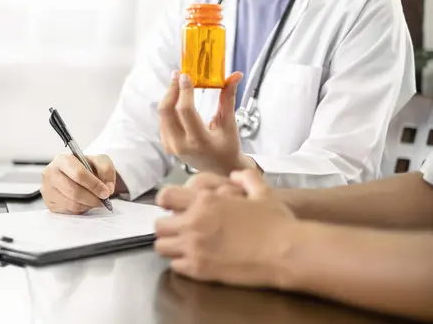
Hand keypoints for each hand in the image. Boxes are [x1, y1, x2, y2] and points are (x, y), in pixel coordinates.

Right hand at [41, 154, 115, 214]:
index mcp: (62, 160)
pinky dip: (81, 209)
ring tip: (95, 200)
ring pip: (72, 203)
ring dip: (88, 205)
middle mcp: (51, 173)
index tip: (106, 192)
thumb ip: (106, 170)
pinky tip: (85, 202)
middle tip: (103, 200)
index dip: (94, 185)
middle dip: (92, 198)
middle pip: (74, 191)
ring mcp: (47, 189)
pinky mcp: (49, 202)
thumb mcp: (99, 161)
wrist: (74, 174)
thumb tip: (107, 188)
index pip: (79, 174)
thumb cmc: (86, 167)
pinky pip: (69, 211)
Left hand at [154, 170, 295, 287]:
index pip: (165, 196)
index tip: (171, 206)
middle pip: (159, 226)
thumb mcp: (263, 192)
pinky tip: (195, 260)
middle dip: (167, 226)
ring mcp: (195, 248)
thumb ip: (246, 178)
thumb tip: (237, 174)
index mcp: (205, 202)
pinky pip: (175, 267)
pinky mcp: (200, 270)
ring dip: (171, 245)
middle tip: (179, 230)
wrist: (286, 252)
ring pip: (162, 247)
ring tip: (184, 246)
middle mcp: (194, 223)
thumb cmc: (277, 222)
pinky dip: (181, 263)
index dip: (166, 201)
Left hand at [158, 71, 254, 174]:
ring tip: (178, 82)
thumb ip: (228, 99)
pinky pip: (163, 120)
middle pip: (166, 110)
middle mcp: (181, 145)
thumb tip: (235, 76)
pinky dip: (169, 106)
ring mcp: (171, 146)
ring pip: (162, 114)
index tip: (186, 75)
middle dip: (172, 89)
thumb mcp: (229, 124)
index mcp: (198, 141)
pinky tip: (176, 97)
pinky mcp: (166, 144)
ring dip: (169, 96)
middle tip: (178, 74)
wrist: (219, 169)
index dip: (184, 90)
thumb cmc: (227, 148)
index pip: (185, 110)